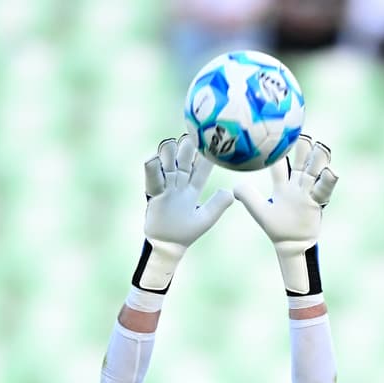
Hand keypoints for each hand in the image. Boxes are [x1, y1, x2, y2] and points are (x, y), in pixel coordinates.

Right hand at [133, 135, 233, 294]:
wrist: (169, 245)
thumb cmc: (187, 232)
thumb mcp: (205, 218)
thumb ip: (217, 205)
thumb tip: (231, 192)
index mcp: (192, 189)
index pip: (200, 169)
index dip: (205, 157)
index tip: (211, 142)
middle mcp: (178, 184)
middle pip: (183, 162)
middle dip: (186, 149)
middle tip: (191, 135)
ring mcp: (166, 187)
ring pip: (167, 165)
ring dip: (168, 154)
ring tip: (172, 143)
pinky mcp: (153, 194)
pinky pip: (152, 179)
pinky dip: (152, 169)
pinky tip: (153, 158)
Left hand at [235, 136, 337, 297]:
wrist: (290, 244)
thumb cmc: (275, 228)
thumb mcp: (259, 211)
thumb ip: (248, 197)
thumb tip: (233, 186)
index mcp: (283, 183)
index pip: (280, 161)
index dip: (279, 147)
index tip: (279, 130)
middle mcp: (297, 183)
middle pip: (302, 159)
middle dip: (304, 147)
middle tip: (302, 133)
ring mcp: (309, 191)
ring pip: (315, 170)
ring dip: (319, 159)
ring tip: (322, 148)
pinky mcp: (318, 202)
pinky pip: (325, 189)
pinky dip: (328, 181)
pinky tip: (331, 172)